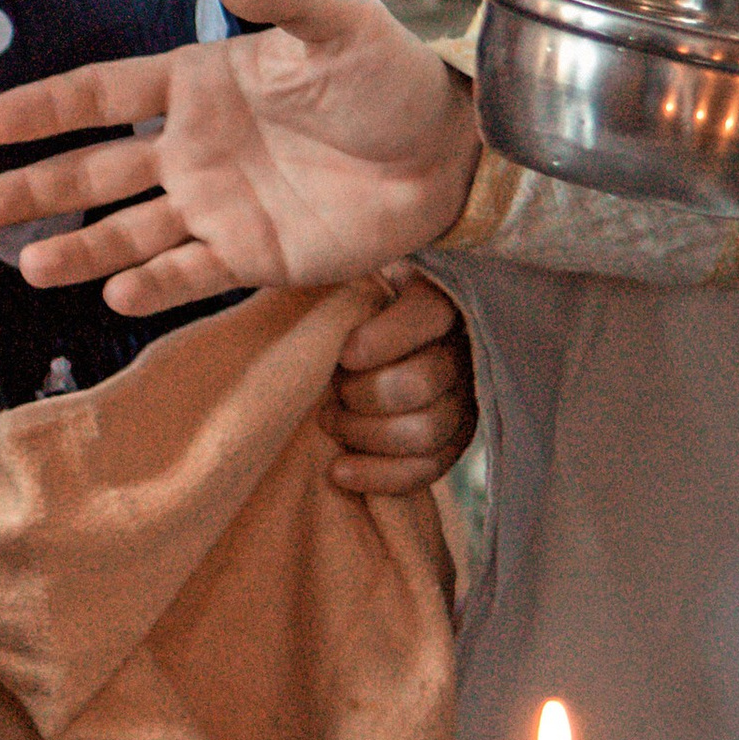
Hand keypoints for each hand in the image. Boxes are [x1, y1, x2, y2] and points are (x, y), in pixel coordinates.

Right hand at [0, 0, 480, 314]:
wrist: (449, 152)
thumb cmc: (389, 77)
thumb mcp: (341, 25)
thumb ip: (285, 0)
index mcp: (200, 85)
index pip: (106, 94)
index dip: (47, 107)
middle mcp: (193, 150)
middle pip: (97, 170)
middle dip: (37, 187)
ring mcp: (216, 207)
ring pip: (129, 231)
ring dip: (79, 248)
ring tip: (29, 265)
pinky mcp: (251, 256)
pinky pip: (188, 274)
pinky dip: (152, 286)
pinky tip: (114, 294)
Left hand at [320, 268, 476, 494]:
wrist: (338, 354)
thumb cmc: (330, 312)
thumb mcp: (330, 282)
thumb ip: (326, 281)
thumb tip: (278, 263)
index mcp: (434, 297)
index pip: (428, 315)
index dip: (385, 338)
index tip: (344, 352)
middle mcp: (458, 349)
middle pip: (423, 382)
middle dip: (364, 393)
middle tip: (331, 386)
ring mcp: (461, 401)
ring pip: (425, 431)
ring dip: (365, 433)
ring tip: (330, 420)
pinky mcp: (451, 445)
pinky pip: (424, 472)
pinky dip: (377, 476)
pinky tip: (338, 468)